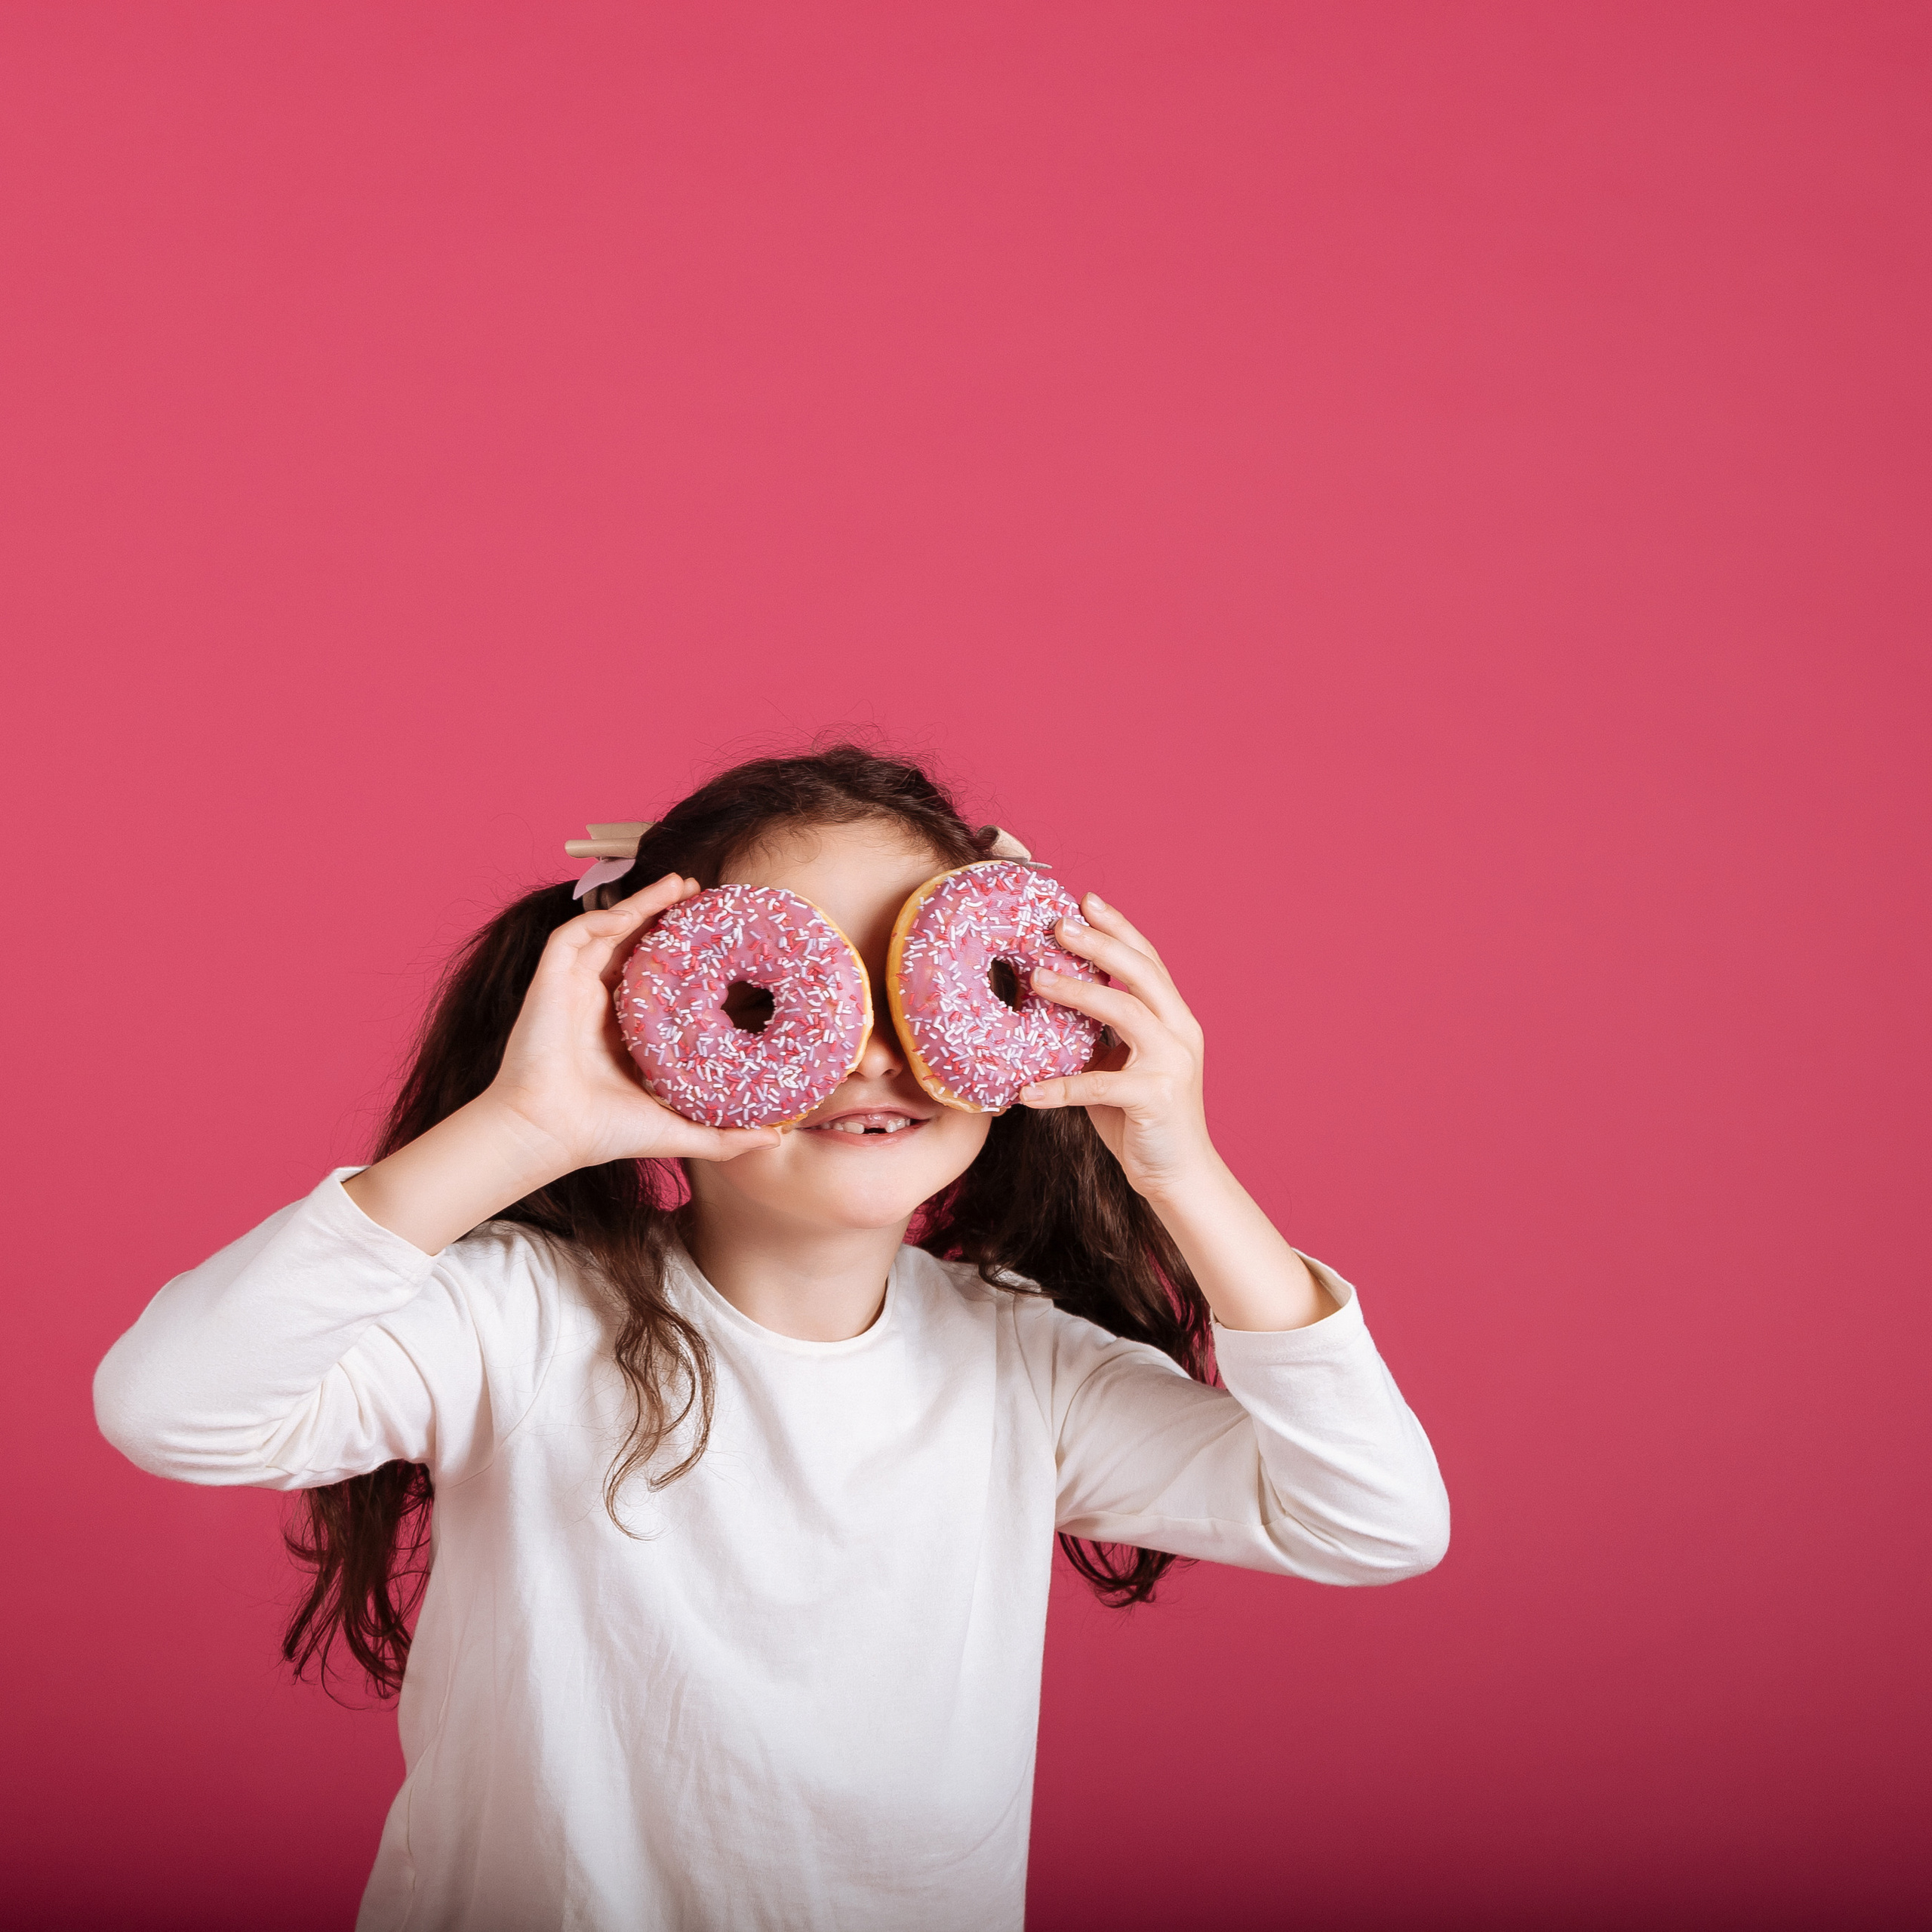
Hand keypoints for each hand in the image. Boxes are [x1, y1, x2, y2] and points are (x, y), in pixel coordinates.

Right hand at [485, 872, 783, 1173]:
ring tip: (679, 884)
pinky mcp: (550, 981)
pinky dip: (603, 917)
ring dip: (641, 904)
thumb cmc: (603, 1134)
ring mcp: (573, 989)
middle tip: (702, 895)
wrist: (549, 1134)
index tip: (721, 938)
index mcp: (624, 1030)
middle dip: (666, 916)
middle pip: (635, 945)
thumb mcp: (677, 1129)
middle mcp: (598, 1003)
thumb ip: (723, 1135)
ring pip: (608, 931)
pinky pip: (574, 936)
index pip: (657, 978)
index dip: (685, 955)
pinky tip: (634, 910)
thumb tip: (774, 1139)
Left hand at [1018, 893, 1216, 1201]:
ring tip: (1035, 979)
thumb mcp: (1119, 1068)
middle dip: (1099, 943)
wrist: (1180, 1176)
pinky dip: (1060, 1088)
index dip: (1118, 927)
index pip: (1147, 961)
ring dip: (1078, 993)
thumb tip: (1050, 1004)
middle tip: (1057, 925)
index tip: (1085, 900)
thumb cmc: (1142, 1119)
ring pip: (1125, 1013)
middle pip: (1141, 972)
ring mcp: (1172, 1063)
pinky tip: (1026, 1092)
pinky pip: (1100, 1086)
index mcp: (1173, 1019)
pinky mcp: (1156, 1098)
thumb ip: (1098, 1037)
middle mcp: (1180, 1031)